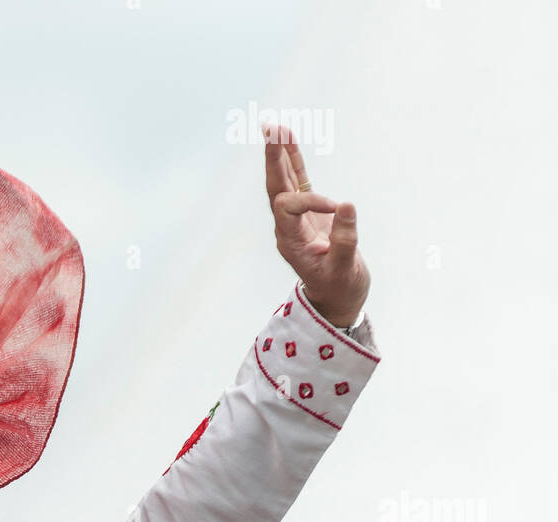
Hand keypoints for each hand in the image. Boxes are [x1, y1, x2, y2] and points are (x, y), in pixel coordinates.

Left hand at [262, 123, 369, 326]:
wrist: (337, 300)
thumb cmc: (340, 288)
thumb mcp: (345, 269)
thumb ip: (345, 241)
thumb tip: (347, 206)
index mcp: (290, 242)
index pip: (289, 208)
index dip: (311, 201)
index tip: (337, 209)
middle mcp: (287, 228)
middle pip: (275, 189)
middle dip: (273, 160)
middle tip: (270, 130)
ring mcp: (296, 220)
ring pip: (283, 182)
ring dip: (279, 154)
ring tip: (275, 126)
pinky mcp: (309, 214)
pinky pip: (298, 183)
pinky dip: (293, 161)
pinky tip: (288, 139)